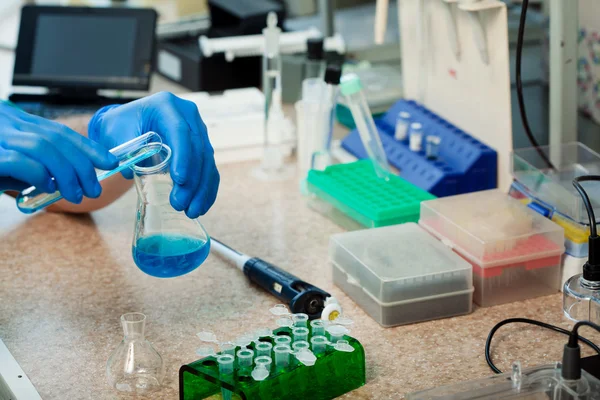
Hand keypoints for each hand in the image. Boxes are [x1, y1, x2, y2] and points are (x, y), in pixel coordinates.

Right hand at [0, 102, 117, 202]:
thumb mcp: (10, 167)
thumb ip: (35, 168)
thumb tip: (60, 180)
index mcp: (15, 122)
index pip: (59, 131)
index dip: (88, 146)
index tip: (110, 162)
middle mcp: (6, 122)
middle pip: (56, 137)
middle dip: (82, 165)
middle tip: (94, 189)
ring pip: (43, 146)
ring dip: (67, 174)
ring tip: (75, 195)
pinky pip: (21, 161)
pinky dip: (41, 175)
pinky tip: (48, 188)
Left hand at [88, 92, 219, 218]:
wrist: (129, 122)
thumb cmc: (121, 126)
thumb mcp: (115, 133)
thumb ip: (122, 150)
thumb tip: (131, 172)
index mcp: (167, 106)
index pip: (180, 132)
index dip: (183, 156)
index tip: (179, 180)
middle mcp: (188, 116)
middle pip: (197, 149)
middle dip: (192, 180)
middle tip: (180, 203)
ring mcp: (198, 130)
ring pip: (207, 161)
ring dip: (201, 189)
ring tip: (192, 211)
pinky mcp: (201, 146)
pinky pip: (209, 168)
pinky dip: (207, 188)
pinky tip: (202, 205)